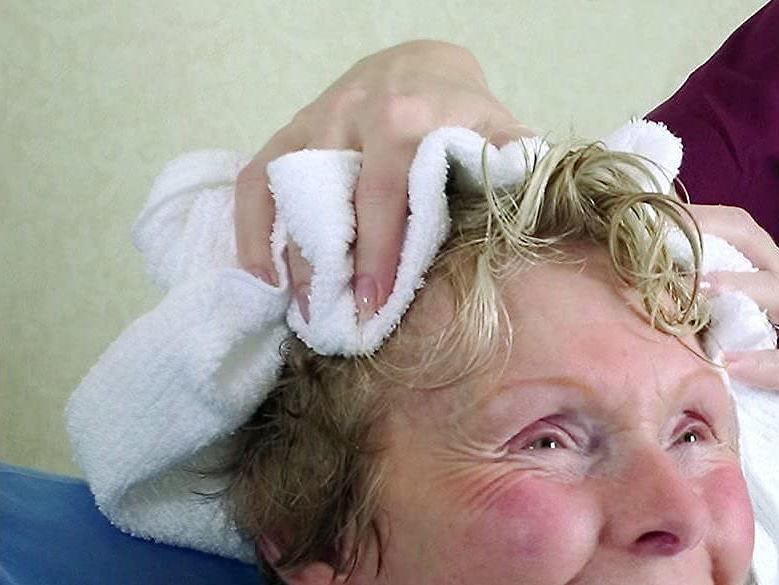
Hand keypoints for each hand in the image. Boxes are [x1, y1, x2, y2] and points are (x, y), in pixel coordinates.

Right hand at [234, 40, 530, 318]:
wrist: (421, 70)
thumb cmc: (460, 117)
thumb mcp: (494, 132)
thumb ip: (508, 160)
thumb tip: (527, 190)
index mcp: (405, 118)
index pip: (386, 191)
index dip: (380, 251)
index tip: (376, 303)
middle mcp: (353, 115)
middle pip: (330, 196)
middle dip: (331, 264)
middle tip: (336, 319)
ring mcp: (315, 124)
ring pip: (286, 188)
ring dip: (289, 253)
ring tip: (300, 309)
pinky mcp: (290, 134)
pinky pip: (255, 180)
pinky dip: (251, 229)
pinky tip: (262, 276)